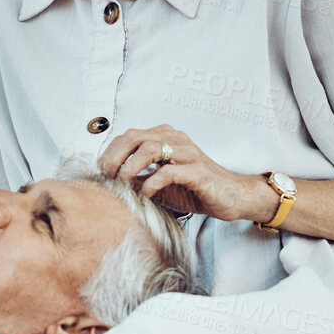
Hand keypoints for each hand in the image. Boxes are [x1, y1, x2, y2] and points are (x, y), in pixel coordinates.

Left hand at [97, 125, 277, 222]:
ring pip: (151, 148)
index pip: (129, 135)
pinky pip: (169, 172)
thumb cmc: (196, 190)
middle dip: (115, 156)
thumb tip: (111, 182)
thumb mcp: (160, 186)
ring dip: (129, 167)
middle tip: (107, 176)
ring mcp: (188, 154)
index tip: (102, 171)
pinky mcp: (198, 172)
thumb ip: (138, 180)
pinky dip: (151, 183)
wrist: (231, 198)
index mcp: (166, 139)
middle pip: (135, 137)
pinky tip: (145, 194)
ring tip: (122, 184)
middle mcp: (176, 140)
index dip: (111, 151)